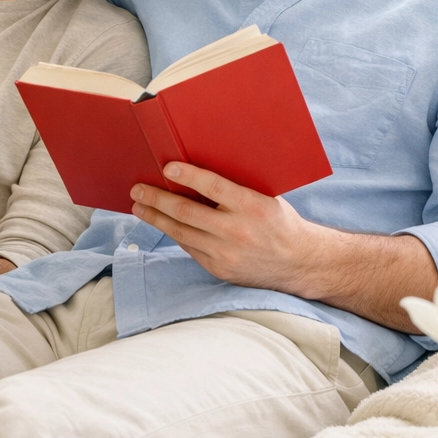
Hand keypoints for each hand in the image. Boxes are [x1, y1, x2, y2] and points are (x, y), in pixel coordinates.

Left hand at [129, 161, 321, 294]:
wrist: (300, 263)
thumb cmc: (280, 221)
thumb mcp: (266, 197)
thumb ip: (236, 186)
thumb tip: (198, 169)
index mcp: (253, 206)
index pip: (213, 186)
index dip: (187, 176)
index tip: (166, 167)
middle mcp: (238, 231)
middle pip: (187, 211)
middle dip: (157, 199)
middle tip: (137, 189)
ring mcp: (226, 254)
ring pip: (181, 232)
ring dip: (155, 218)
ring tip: (139, 206)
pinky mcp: (219, 269)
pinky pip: (189, 247)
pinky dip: (173, 233)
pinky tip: (162, 223)